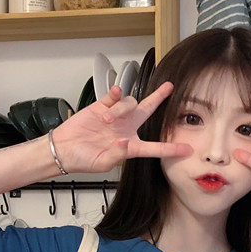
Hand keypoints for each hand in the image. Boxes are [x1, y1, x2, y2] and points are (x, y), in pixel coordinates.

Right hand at [50, 81, 192, 174]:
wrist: (64, 148)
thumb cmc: (83, 159)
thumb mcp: (103, 163)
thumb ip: (118, 153)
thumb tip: (126, 141)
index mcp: (130, 146)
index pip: (154, 147)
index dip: (170, 148)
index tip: (186, 149)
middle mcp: (126, 128)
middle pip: (147, 111)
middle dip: (158, 98)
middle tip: (169, 88)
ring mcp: (115, 116)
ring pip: (130, 103)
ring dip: (120, 109)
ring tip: (105, 120)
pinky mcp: (103, 105)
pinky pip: (115, 95)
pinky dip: (116, 93)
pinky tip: (114, 95)